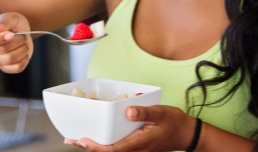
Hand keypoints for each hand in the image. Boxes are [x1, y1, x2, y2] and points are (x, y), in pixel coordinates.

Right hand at [0, 12, 33, 73]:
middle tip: (21, 34)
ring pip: (11, 59)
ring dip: (22, 48)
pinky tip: (23, 50)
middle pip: (4, 50)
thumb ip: (2, 23)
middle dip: (17, 40)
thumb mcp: (7, 17)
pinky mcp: (7, 68)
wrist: (13, 30)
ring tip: (23, 42)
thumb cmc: (7, 23)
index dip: (1, 39)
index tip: (11, 33)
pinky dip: (25, 58)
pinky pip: (18, 68)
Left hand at [64, 105, 195, 151]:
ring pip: (111, 150)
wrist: (186, 134)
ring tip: (78, 138)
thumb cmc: (174, 123)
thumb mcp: (161, 113)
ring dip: (95, 146)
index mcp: (138, 143)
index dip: (95, 146)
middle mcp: (134, 149)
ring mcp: (135, 149)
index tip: (82, 140)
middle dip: (88, 146)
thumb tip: (129, 111)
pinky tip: (98, 136)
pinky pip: (117, 147)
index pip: (112, 149)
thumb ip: (145, 113)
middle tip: (70, 139)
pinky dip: (104, 143)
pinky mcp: (136, 147)